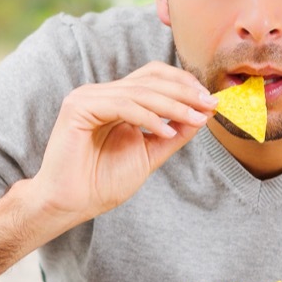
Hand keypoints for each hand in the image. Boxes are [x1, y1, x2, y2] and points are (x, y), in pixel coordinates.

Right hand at [29, 61, 216, 223]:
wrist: (70, 204)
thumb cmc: (101, 183)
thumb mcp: (148, 154)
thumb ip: (171, 135)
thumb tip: (201, 116)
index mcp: (115, 99)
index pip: (153, 77)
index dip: (183, 84)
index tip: (210, 102)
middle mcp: (100, 93)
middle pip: (149, 78)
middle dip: (184, 91)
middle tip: (210, 105)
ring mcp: (88, 97)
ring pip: (140, 91)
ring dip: (173, 105)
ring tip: (196, 119)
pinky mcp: (78, 107)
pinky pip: (123, 105)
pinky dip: (149, 117)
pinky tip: (167, 131)